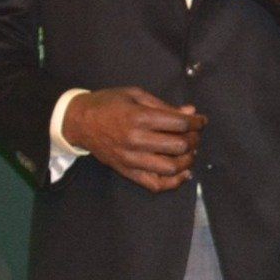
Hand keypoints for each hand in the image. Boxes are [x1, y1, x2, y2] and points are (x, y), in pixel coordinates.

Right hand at [61, 87, 205, 191]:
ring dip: (187, 160)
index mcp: (138, 117)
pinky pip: (155, 184)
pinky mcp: (127, 171)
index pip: (179, 124)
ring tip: (188, 151)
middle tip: (194, 134)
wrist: (79, 122)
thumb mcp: (134, 95)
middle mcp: (136, 140)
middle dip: (194, 139)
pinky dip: (173, 182)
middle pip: (179, 146)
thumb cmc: (107, 104)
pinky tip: (182, 173)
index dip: (196, 122)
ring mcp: (131, 159)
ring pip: (171, 167)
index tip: (200, 120)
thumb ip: (162, 105)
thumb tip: (190, 111)